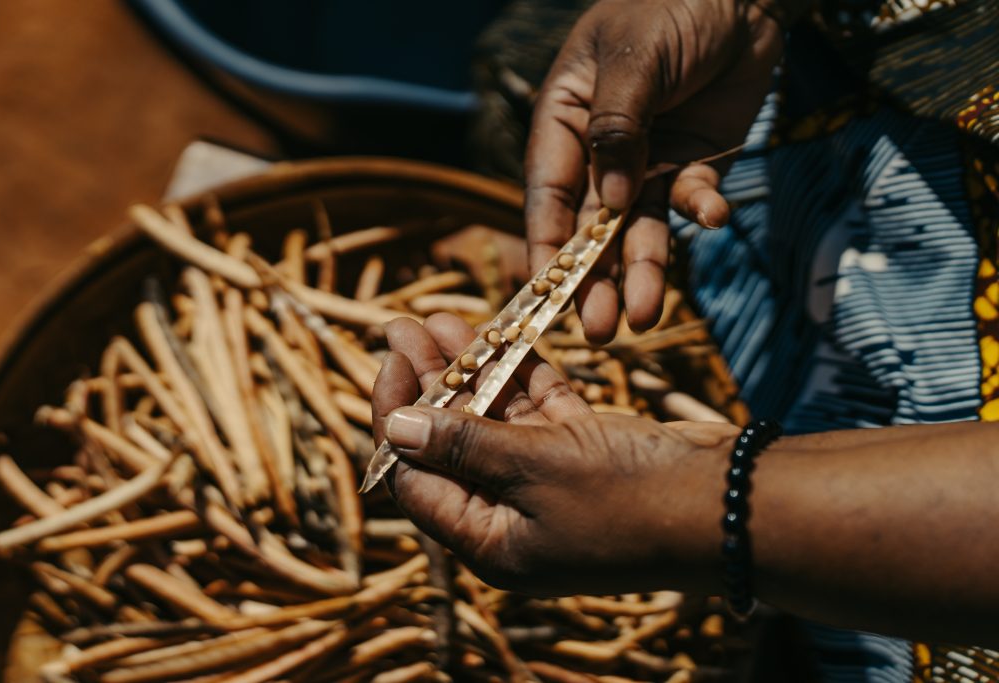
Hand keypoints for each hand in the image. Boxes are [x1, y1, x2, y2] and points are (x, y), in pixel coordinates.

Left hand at [372, 313, 738, 595]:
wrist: (730, 503)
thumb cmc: (630, 499)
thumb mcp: (535, 469)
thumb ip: (463, 445)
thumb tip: (397, 428)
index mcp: (490, 541)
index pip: (417, 478)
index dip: (396, 417)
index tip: (389, 359)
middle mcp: (513, 515)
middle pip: (451, 443)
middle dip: (428, 383)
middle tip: (403, 325)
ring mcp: (550, 482)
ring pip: (495, 419)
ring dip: (471, 370)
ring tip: (441, 318)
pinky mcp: (584, 452)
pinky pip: (539, 411)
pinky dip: (521, 375)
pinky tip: (498, 335)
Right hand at [525, 0, 783, 341]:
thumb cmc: (668, 5)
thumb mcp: (634, 61)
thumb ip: (619, 129)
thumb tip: (610, 201)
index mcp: (565, 122)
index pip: (547, 195)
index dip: (548, 248)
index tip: (547, 298)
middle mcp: (600, 152)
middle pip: (593, 227)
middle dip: (596, 279)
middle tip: (600, 331)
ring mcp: (648, 162)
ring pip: (641, 228)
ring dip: (645, 269)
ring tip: (646, 317)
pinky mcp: (694, 164)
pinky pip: (692, 200)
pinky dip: (701, 212)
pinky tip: (712, 217)